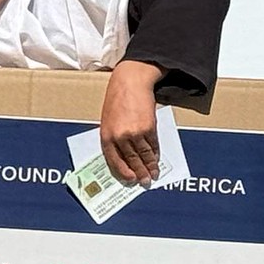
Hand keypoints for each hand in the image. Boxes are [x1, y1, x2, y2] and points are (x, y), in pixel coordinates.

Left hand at [99, 60, 164, 183]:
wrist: (130, 82)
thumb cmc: (117, 99)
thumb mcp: (108, 120)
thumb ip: (114, 137)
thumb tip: (123, 155)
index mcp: (107, 135)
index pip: (114, 160)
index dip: (123, 172)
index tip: (130, 179)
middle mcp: (120, 136)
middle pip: (131, 160)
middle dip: (140, 172)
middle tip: (145, 181)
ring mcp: (135, 133)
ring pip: (144, 155)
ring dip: (150, 166)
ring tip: (154, 174)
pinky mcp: (149, 127)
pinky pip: (153, 145)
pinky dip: (155, 153)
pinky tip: (156, 159)